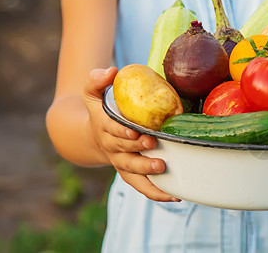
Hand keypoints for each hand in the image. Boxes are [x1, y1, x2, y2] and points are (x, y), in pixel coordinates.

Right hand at [83, 67, 179, 201]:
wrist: (92, 136)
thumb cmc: (99, 110)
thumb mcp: (92, 92)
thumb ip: (97, 79)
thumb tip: (112, 71)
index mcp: (105, 128)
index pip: (113, 130)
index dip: (123, 132)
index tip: (134, 131)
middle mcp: (113, 148)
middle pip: (125, 153)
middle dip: (139, 152)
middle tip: (154, 148)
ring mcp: (122, 163)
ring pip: (133, 173)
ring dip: (148, 173)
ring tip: (163, 169)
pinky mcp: (132, 173)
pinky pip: (142, 186)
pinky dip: (157, 193)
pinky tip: (176, 196)